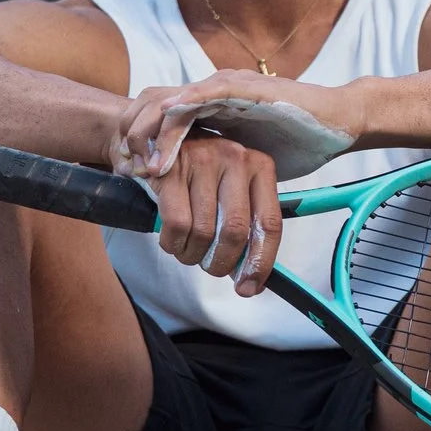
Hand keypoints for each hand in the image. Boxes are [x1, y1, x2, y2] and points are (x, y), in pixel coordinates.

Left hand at [113, 70, 363, 179]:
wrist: (339, 120)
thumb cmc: (300, 140)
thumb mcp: (251, 164)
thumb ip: (227, 176)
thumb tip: (207, 214)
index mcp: (212, 110)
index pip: (161, 119)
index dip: (139, 143)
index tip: (129, 173)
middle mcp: (214, 94)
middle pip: (154, 105)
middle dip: (133, 136)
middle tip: (125, 170)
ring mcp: (229, 88)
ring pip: (172, 100)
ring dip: (152, 131)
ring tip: (142, 163)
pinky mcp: (246, 88)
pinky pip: (204, 96)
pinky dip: (182, 114)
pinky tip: (167, 130)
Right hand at [142, 130, 285, 296]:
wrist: (160, 143)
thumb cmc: (202, 176)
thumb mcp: (232, 190)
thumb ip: (246, 226)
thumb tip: (251, 278)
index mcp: (260, 166)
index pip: (270, 223)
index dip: (261, 262)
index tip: (250, 287)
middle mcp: (236, 159)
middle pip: (235, 231)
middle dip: (221, 262)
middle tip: (212, 269)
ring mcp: (202, 160)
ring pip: (203, 232)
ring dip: (193, 255)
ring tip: (188, 252)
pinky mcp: (170, 168)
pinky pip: (176, 224)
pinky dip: (173, 244)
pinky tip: (173, 242)